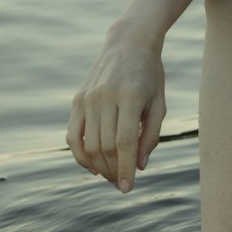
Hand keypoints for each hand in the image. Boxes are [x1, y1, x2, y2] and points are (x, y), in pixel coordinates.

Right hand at [67, 26, 165, 191]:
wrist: (128, 44)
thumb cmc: (150, 76)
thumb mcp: (159, 103)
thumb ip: (151, 135)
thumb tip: (138, 167)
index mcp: (130, 97)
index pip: (124, 142)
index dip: (124, 168)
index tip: (128, 188)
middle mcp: (105, 97)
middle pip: (105, 146)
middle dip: (113, 171)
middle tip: (122, 183)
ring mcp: (87, 98)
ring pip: (88, 144)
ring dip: (99, 167)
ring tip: (111, 176)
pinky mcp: (77, 100)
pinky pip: (72, 135)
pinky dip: (80, 155)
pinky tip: (93, 168)